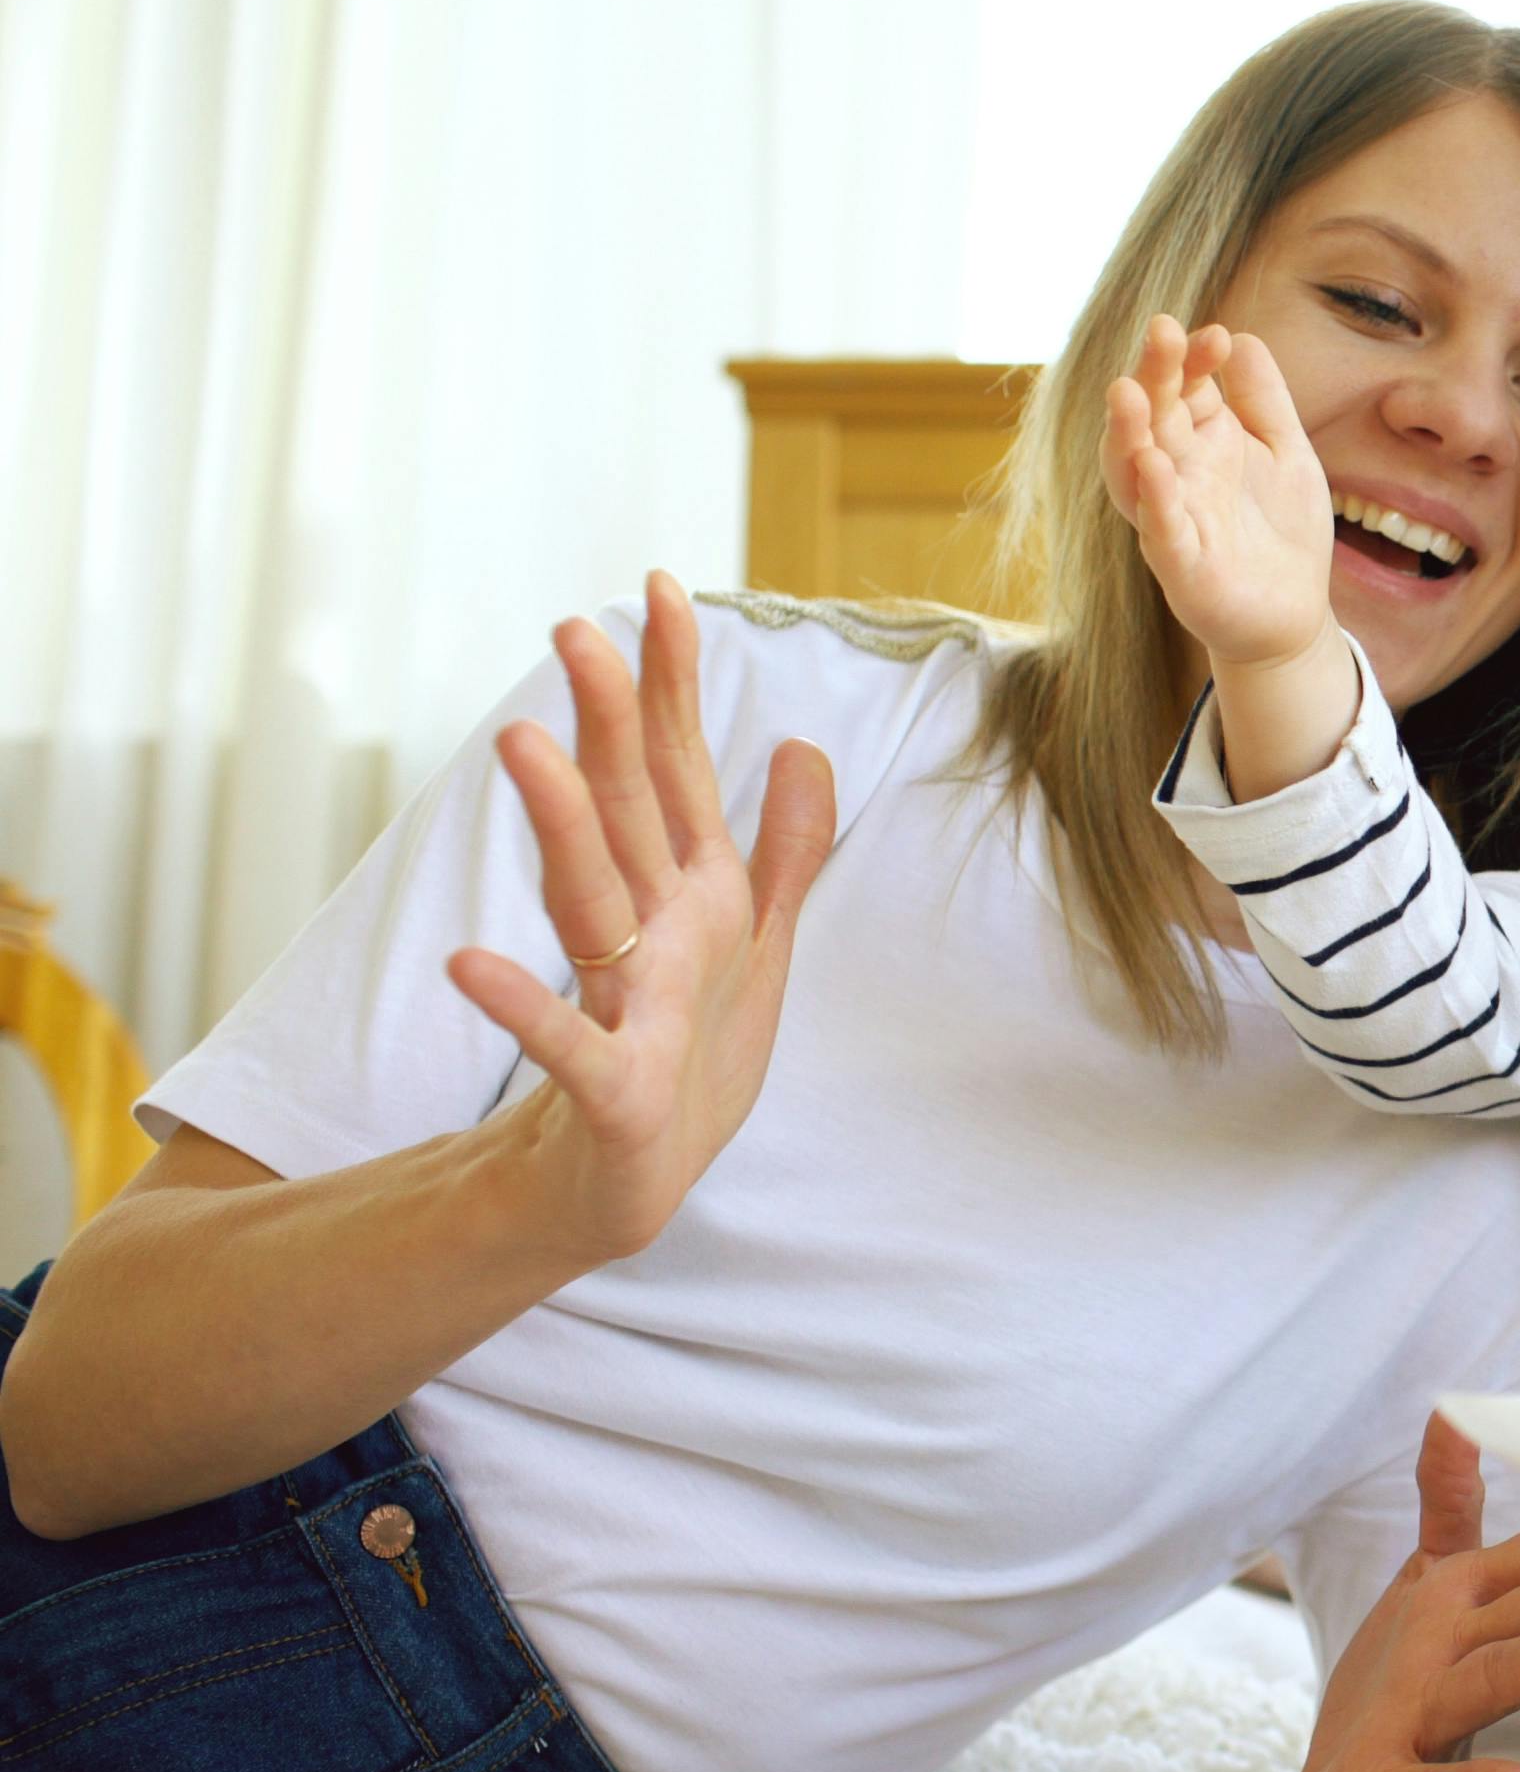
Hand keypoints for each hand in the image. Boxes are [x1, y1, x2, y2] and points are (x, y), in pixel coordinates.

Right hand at [445, 573, 835, 1264]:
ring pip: (587, 899)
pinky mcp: (607, 1086)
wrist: (633, 1185)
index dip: (673, 683)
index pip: (674, 770)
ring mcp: (620, 1002)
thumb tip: (801, 744)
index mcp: (688, 895)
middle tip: (578, 630)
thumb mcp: (758, 947)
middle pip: (623, 812)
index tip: (664, 586)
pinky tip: (466, 966)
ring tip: (524, 747)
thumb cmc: (691, 1061)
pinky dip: (520, 1005)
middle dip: (607, 722)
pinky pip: (564, 1041)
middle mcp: (643, 932)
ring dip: (557, 827)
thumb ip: (783, 851)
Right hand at [1102, 313, 1336, 675]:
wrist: (1293, 612)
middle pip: (1151, 416)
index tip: (1216, 336)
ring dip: (1127, 433)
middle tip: (1161, 333)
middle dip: (1152, 374)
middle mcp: (1175, 471)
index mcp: (1200, 437)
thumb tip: (1241, 335)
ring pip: (1133, 471)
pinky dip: (1156, 501)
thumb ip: (1263, 399)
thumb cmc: (1282, 527)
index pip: (1184, 385)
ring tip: (1129, 393)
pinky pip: (1160, 531)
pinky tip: (1156, 467)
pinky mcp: (1180, 567)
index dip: (1192, 358)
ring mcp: (1171, 518)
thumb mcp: (1285, 450)